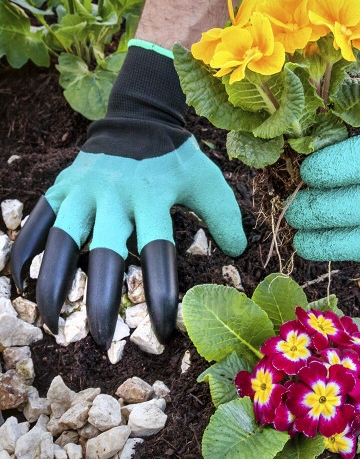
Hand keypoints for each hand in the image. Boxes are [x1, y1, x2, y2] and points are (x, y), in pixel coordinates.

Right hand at [11, 44, 246, 347]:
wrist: (138, 119)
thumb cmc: (177, 159)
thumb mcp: (208, 182)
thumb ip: (224, 216)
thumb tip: (238, 253)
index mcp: (152, 198)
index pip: (157, 253)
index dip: (160, 294)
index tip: (164, 331)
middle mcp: (114, 197)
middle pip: (104, 255)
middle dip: (102, 301)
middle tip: (104, 339)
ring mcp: (82, 191)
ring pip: (61, 242)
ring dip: (54, 284)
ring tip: (52, 322)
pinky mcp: (61, 188)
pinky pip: (37, 223)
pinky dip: (25, 252)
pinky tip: (21, 284)